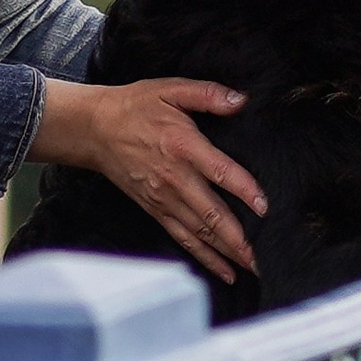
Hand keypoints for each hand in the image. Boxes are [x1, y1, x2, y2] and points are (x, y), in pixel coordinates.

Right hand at [30, 78, 265, 284]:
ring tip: (252, 267)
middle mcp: (175, 178)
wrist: (95, 130)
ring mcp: (164, 199)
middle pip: (212, 214)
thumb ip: (207, 94)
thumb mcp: (170, 89)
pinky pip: (183, 238)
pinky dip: (204, 257)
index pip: (220, 172)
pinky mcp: (155, 210)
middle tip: (264, 257)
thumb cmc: (135, 107)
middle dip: (239, 239)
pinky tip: (224, 271)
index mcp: (183, 146)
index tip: (264, 207)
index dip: (244, 190)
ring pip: (201, 232)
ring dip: (227, 252)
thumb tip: (240, 100)